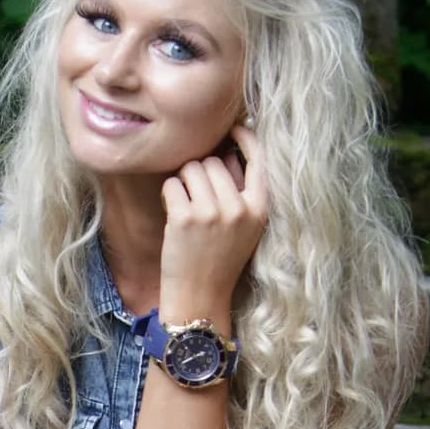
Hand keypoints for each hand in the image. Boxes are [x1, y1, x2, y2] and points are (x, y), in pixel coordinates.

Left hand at [158, 121, 267, 325]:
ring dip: (183, 182)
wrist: (200, 300)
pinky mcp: (185, 218)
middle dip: (201, 173)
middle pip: (214, 161)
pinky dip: (169, 195)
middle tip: (197, 200)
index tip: (234, 128)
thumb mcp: (245, 228)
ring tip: (186, 208)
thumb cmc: (218, 261)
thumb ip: (241, 192)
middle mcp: (239, 208)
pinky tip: (173, 214)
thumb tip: (228, 150)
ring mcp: (212, 213)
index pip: (259, 159)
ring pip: (192, 168)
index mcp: (260, 209)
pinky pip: (172, 184)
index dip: (246, 138)